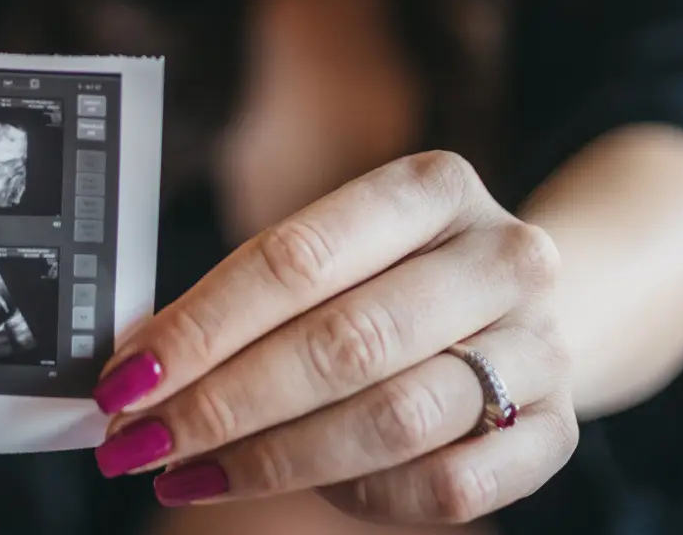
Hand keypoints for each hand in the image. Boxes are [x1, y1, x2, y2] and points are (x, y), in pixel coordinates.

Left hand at [91, 151, 577, 522]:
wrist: (526, 307)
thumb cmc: (394, 277)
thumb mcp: (335, 254)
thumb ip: (246, 298)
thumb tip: (134, 363)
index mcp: (434, 188)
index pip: (296, 259)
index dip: (200, 325)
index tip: (126, 377)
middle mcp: (500, 257)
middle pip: (343, 342)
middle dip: (224, 402)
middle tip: (140, 440)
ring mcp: (539, 347)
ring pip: (393, 418)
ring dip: (274, 457)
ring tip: (191, 471)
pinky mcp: (556, 433)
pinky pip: (448, 486)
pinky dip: (364, 495)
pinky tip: (304, 489)